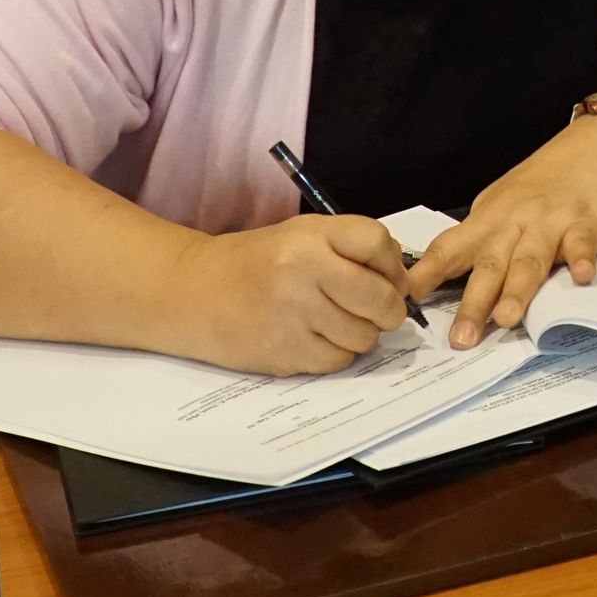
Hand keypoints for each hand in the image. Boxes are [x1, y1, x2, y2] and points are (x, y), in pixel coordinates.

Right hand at [167, 214, 409, 375]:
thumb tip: (403, 279)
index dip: (393, 265)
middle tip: (377, 309)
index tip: (390, 276)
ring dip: (360, 333)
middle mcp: (303, 273)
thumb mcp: (300, 235)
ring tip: (334, 320)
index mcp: (309, 237)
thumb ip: (349, 248)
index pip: (378, 243)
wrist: (193, 292)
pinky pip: (338, 361)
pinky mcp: (284, 354)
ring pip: (364, 337)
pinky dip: (335, 353)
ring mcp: (293, 317)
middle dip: (389, 309)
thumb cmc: (255, 261)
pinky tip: (314, 337)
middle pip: (381, 299)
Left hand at [408, 118, 596, 347]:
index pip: (449, 248)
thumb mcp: (502, 208)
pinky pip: (581, 242)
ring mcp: (550, 221)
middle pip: (489, 264)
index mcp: (487, 221)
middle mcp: (514, 221)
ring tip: (506, 318)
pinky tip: (580, 277)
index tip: (407, 296)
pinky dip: (580, 259)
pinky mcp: (586, 222)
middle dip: (473, 303)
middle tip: (461, 338)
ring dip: (517, 289)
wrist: (594, 148)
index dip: (427, 273)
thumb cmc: (543, 185)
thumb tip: (446, 281)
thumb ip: (482, 243)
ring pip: (530, 259)